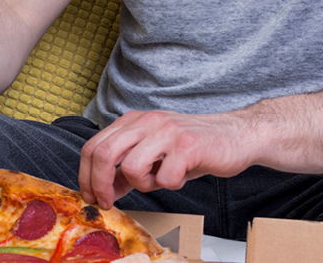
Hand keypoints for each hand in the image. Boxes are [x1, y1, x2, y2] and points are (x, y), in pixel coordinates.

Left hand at [78, 109, 247, 208]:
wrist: (236, 136)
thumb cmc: (194, 147)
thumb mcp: (155, 153)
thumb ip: (128, 167)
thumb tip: (104, 188)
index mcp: (134, 120)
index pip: (94, 145)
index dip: (86, 175)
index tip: (92, 195)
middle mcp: (147, 120)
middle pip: (104, 153)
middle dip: (100, 184)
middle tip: (108, 202)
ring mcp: (167, 131)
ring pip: (131, 166)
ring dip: (143, 184)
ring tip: (161, 179)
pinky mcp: (187, 145)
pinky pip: (165, 177)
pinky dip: (171, 184)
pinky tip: (182, 175)